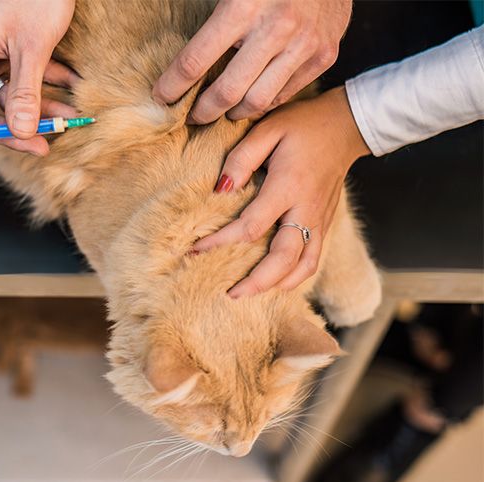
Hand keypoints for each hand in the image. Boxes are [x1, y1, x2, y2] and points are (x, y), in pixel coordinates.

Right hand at [0, 0, 77, 155]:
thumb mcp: (32, 45)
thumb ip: (26, 92)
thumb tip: (20, 133)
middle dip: (9, 129)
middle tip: (42, 143)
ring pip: (8, 99)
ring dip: (37, 112)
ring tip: (69, 120)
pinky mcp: (15, 50)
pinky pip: (26, 80)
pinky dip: (49, 88)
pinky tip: (74, 90)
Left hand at [153, 0, 350, 123]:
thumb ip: (210, 17)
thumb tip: (177, 53)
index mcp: (243, 7)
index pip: (194, 61)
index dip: (172, 86)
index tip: (161, 97)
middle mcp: (275, 29)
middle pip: (226, 92)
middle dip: (202, 111)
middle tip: (191, 116)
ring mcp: (303, 45)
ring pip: (257, 101)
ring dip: (233, 113)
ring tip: (222, 111)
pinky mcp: (323, 55)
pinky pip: (285, 94)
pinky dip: (264, 102)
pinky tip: (251, 99)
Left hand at [193, 87, 369, 296]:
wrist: (347, 126)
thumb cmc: (302, 125)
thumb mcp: (267, 129)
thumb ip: (241, 159)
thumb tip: (220, 190)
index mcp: (288, 187)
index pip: (250, 227)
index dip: (220, 242)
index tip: (195, 250)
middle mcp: (306, 210)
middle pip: (283, 259)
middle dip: (255, 281)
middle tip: (229, 294)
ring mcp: (320, 220)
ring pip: (303, 266)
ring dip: (277, 285)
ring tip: (250, 294)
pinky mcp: (326, 224)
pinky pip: (313, 260)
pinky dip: (296, 277)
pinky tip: (277, 284)